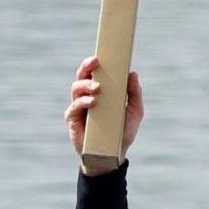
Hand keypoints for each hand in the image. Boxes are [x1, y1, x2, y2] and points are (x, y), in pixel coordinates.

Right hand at [64, 55, 143, 174]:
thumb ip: (134, 93)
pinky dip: (83, 102)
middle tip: (95, 62)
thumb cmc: (122, 132)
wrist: (112, 155)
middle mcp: (87, 96)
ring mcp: (79, 108)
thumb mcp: (135, 112)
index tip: (102, 53)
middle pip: (82, 75)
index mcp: (101, 91)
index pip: (95, 72)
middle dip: (86, 66)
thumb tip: (132, 73)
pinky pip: (74, 107)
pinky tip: (93, 102)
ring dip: (86, 84)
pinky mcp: (73, 120)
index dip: (95, 61)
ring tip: (97, 87)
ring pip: (76, 89)